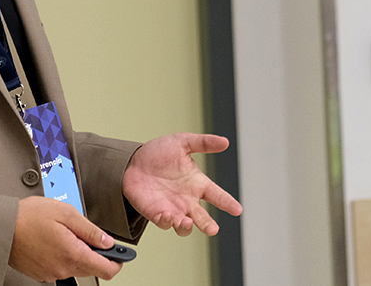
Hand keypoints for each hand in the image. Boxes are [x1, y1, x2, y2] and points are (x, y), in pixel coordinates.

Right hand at [8, 196, 123, 281]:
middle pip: (91, 268)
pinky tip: (54, 240)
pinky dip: (63, 255)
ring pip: (75, 267)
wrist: (1, 226)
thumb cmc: (29, 217)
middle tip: (94, 236)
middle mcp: (63, 269)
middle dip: (97, 254)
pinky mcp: (40, 273)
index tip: (121, 253)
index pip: (106, 270)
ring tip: (66, 232)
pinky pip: (60, 266)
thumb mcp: (67, 213)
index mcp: (73, 255)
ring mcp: (51, 273)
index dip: (117, 261)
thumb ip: (90, 230)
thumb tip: (107, 241)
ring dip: (78, 253)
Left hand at [122, 133, 242, 236]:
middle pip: (202, 217)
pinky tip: (168, 216)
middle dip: (208, 224)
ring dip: (187, 226)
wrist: (132, 161)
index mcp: (197, 183)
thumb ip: (204, 143)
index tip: (237, 209)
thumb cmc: (158, 153)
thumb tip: (225, 142)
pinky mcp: (156, 213)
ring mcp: (172, 208)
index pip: (216, 195)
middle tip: (213, 229)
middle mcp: (187, 199)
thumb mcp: (182, 142)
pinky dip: (167, 221)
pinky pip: (164, 222)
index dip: (227, 202)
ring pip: (185, 225)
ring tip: (188, 222)